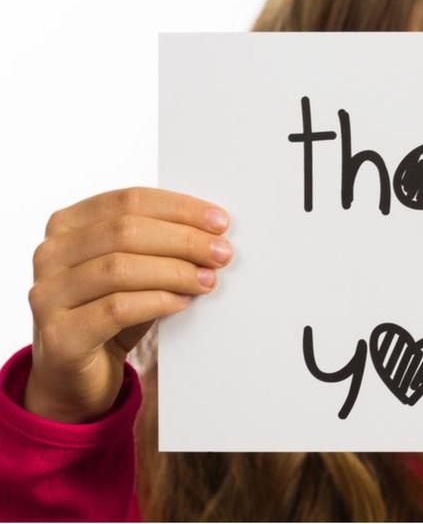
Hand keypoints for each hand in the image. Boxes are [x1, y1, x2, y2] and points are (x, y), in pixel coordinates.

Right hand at [26, 187, 232, 422]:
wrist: (76, 374)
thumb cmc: (112, 313)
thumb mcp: (135, 270)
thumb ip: (159, 246)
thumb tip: (213, 234)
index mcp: (67, 224)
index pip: (128, 200)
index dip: (179, 208)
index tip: (220, 222)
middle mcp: (50, 253)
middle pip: (125, 231)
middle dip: (183, 240)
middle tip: (222, 253)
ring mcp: (47, 294)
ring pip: (119, 268)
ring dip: (174, 271)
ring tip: (208, 279)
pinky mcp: (59, 334)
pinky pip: (116, 309)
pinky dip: (157, 301)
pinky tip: (183, 302)